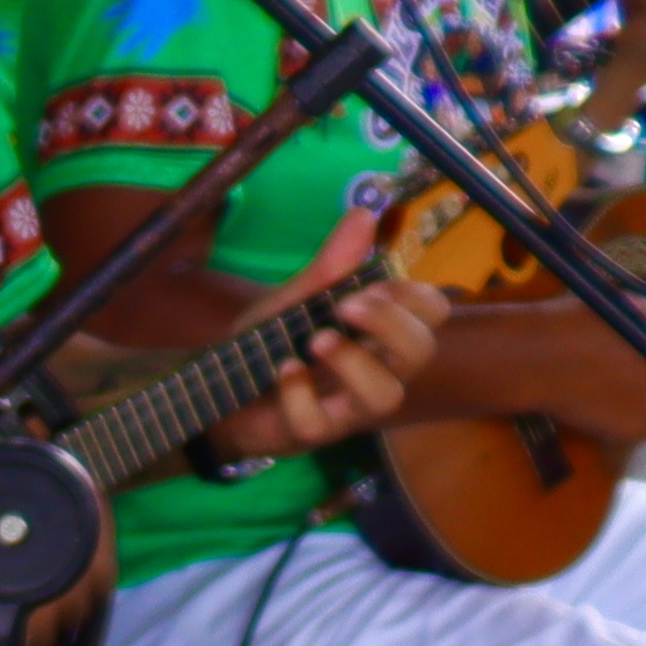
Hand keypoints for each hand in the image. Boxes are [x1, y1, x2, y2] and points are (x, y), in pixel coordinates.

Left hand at [231, 201, 441, 462]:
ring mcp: (345, 407)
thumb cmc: (268, 344)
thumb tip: (364, 213)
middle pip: (421, 352)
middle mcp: (374, 370)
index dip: (415, 296)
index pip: (431, 314)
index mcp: (378, 334)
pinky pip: (319, 422)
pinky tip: (283, 370)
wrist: (214, 391)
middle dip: (392, 324)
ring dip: (356, 363)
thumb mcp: (294, 299)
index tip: (373, 284)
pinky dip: (299, 393)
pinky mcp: (309, 433)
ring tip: (316, 340)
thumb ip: (330, 266)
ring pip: (386, 396)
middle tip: (347, 306)